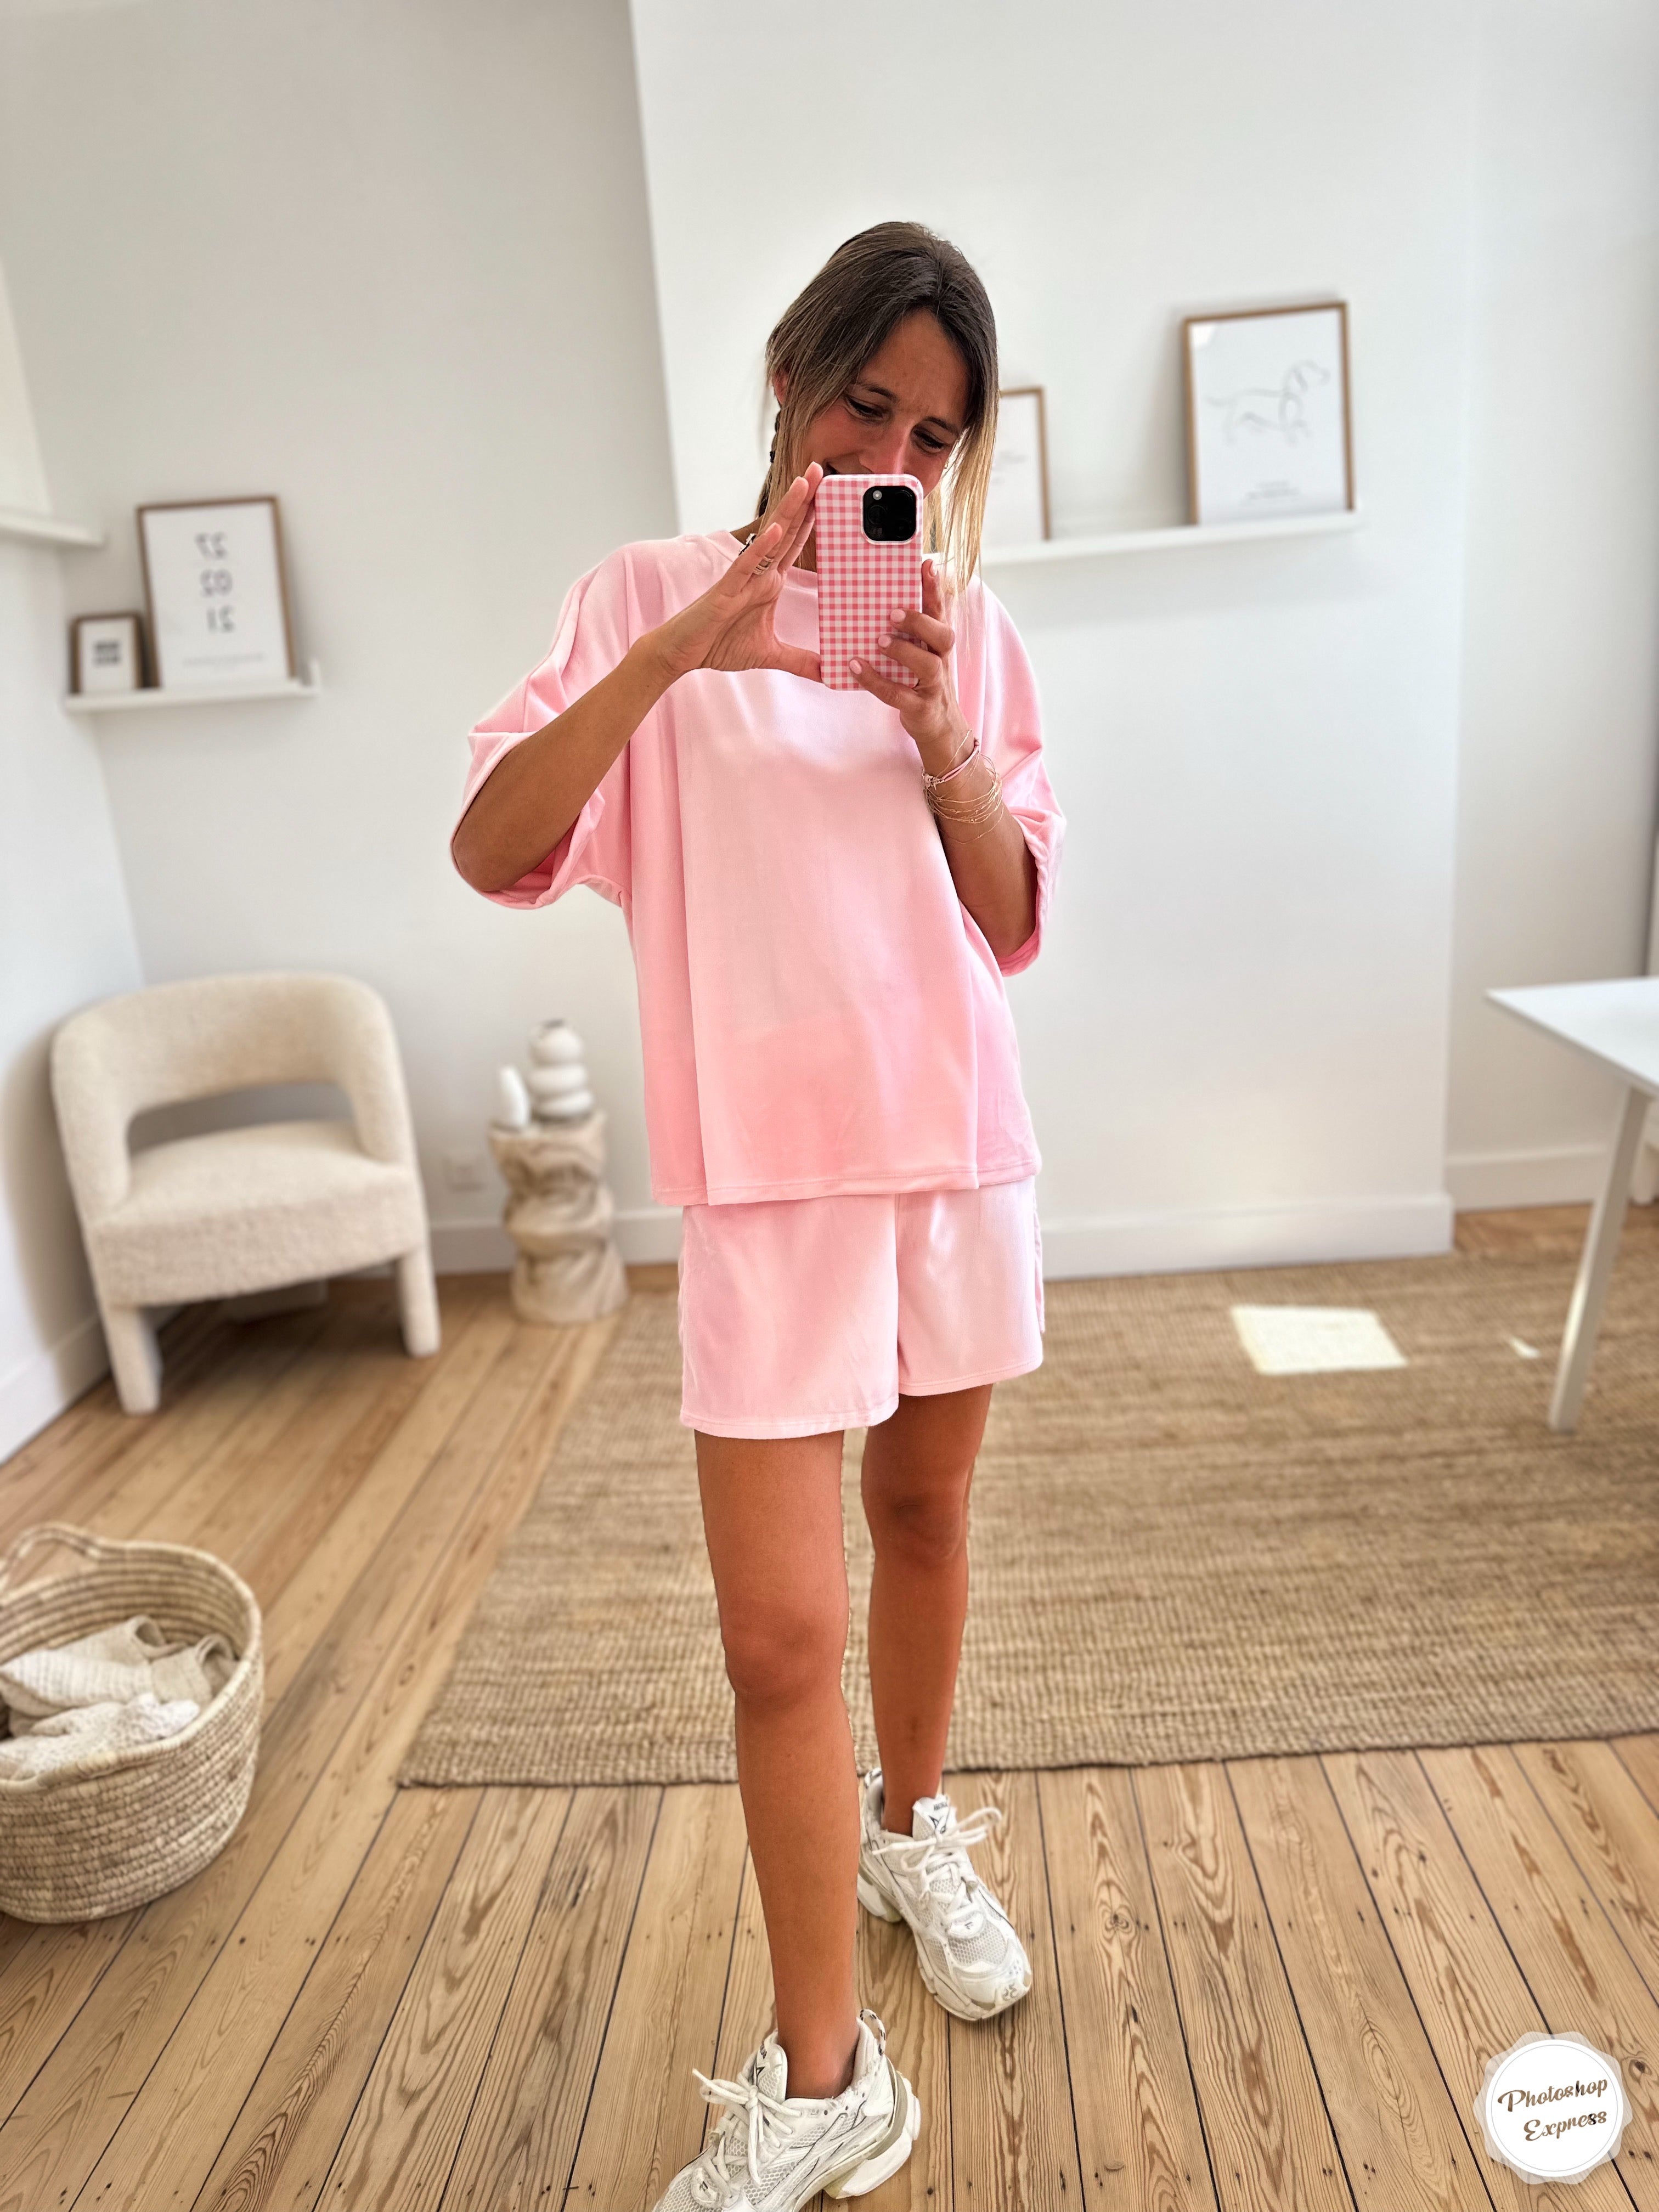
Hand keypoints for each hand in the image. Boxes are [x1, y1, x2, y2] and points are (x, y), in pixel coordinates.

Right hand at [653, 465, 823, 683]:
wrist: (682, 653)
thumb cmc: (718, 645)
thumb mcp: (769, 655)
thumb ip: (800, 661)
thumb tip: (828, 674)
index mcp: (768, 582)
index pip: (795, 545)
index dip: (812, 521)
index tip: (830, 497)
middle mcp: (758, 573)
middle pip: (787, 531)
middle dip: (805, 501)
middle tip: (824, 470)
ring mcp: (742, 578)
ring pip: (770, 539)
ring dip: (787, 510)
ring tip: (805, 482)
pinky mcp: (725, 590)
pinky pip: (746, 566)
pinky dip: (760, 548)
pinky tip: (775, 529)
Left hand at [849, 557, 971, 773]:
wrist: (940, 728)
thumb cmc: (922, 684)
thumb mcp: (919, 654)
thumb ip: (907, 631)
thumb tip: (877, 603)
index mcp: (938, 644)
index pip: (940, 611)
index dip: (935, 589)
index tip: (926, 564)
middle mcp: (941, 661)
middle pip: (943, 635)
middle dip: (920, 620)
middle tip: (893, 611)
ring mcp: (934, 687)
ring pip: (928, 665)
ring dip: (904, 650)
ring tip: (879, 640)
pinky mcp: (920, 709)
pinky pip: (898, 695)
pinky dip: (876, 681)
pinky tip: (856, 667)